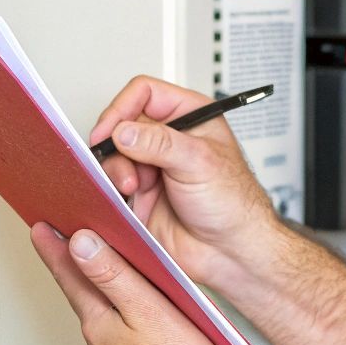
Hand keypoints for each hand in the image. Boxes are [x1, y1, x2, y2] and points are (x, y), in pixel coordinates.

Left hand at [29, 221, 242, 344]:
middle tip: (64, 243)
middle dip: (76, 269)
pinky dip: (122, 321)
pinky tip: (138, 319)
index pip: (70, 277)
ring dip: (101, 295)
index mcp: (100, 326)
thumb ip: (112, 276)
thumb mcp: (148, 310)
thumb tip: (79, 245)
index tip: (39, 229)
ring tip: (102, 273)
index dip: (55, 249)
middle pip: (84, 297)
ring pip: (105, 319)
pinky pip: (122, 340)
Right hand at [88, 75, 283, 291]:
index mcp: (189, 116)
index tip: (111, 130)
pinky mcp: (140, 193)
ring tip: (132, 187)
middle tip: (124, 165)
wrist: (231, 251)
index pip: (144, 93)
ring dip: (116, 169)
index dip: (122, 107)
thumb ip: (159, 143)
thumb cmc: (234, 204)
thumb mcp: (199, 162)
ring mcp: (153, 166)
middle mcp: (168, 138)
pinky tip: (125, 199)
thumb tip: (124, 131)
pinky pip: (112, 182)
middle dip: (118, 145)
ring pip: (114, 154)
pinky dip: (111, 189)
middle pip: (123, 123)